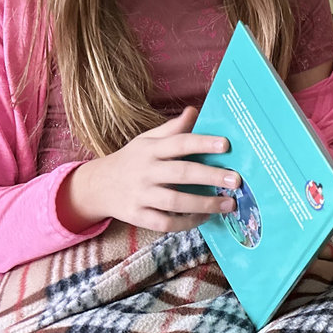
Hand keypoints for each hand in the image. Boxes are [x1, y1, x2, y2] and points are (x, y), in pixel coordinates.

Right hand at [57, 107, 241, 233]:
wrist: (96, 186)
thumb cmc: (132, 160)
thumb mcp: (147, 140)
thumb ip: (172, 128)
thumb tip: (195, 110)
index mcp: (151, 149)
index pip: (179, 143)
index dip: (202, 143)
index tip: (226, 145)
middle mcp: (146, 171)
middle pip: (181, 173)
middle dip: (211, 176)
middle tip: (236, 180)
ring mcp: (140, 195)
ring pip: (175, 201)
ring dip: (204, 204)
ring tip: (229, 204)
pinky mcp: (137, 216)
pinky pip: (165, 222)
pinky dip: (186, 222)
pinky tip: (204, 217)